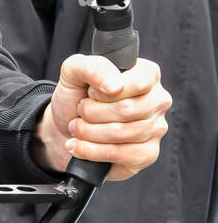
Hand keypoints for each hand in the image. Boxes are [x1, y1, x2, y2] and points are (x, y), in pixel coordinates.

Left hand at [32, 55, 170, 179]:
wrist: (66, 127)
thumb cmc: (76, 97)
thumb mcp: (74, 72)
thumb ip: (93, 67)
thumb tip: (114, 85)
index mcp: (147, 74)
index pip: (139, 81)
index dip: (106, 91)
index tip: (90, 93)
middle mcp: (158, 100)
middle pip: (127, 110)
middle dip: (91, 113)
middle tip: (80, 112)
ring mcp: (156, 128)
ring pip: (122, 133)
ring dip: (88, 132)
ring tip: (76, 128)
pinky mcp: (148, 153)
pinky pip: (124, 155)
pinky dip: (93, 152)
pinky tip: (79, 146)